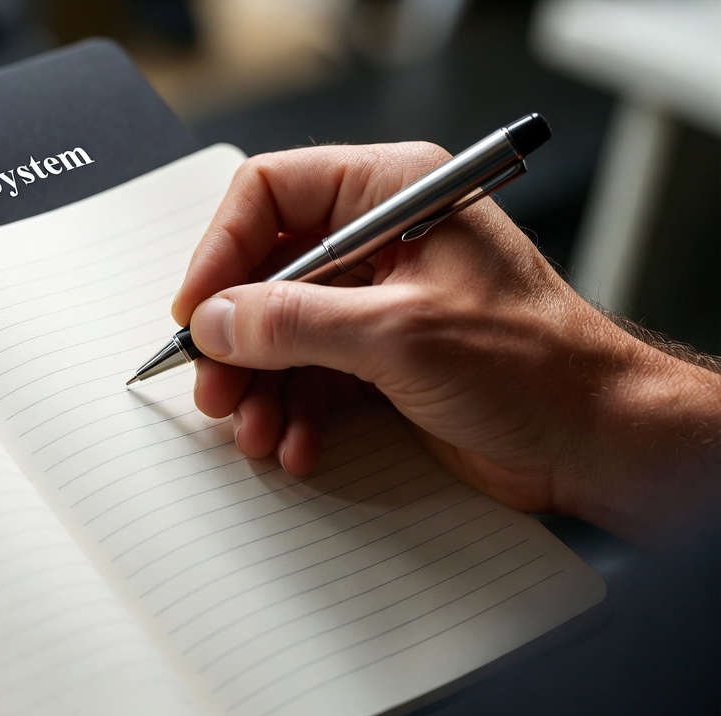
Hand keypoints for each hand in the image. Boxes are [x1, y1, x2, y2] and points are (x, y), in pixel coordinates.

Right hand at [173, 143, 720, 545]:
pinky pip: (309, 374)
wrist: (597, 442)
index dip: (222, 250)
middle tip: (214, 386)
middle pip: (266, 270)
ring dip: (259, 385)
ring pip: (280, 331)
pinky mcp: (380, 356)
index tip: (198, 310)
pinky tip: (296, 443)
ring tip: (254, 429)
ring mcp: (378, 300)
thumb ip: (295, 322)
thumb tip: (216, 319)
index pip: (271, 193)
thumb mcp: (400, 335)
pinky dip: (293, 411)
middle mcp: (381, 238)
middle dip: (237, 337)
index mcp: (394, 192)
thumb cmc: (536, 366)